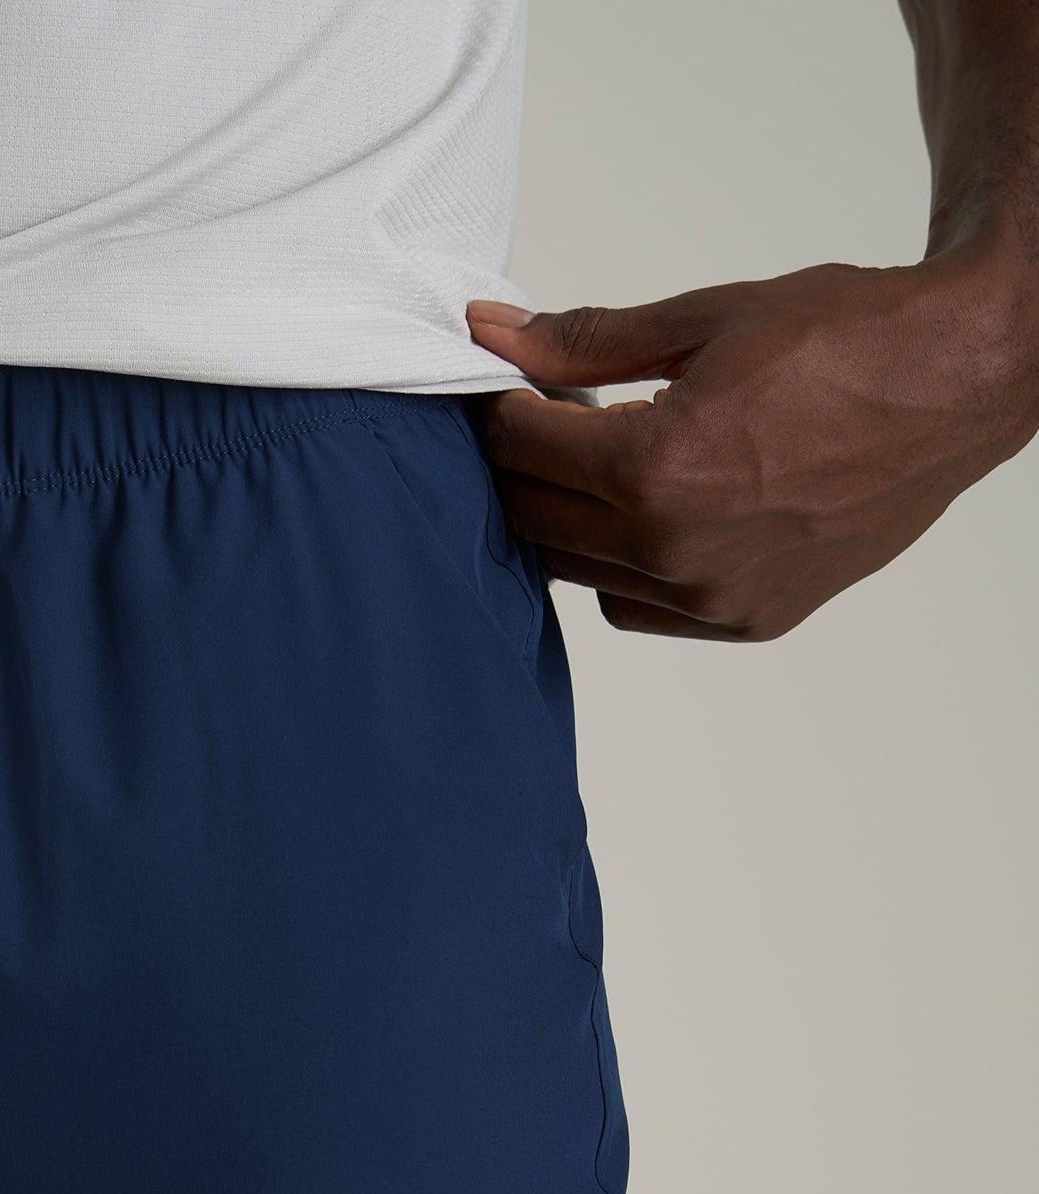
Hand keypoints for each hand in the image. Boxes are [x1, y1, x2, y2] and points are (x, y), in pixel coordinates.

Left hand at [467, 243, 1038, 640]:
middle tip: (539, 422)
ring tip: (597, 464)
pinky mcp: (748, 619)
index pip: (520, 449)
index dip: (498, 410)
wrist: (956, 383)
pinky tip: (645, 515)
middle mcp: (677, 549)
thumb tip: (492, 333)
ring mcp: (714, 596)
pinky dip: (621, 567)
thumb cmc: (847, 338)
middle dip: (521, 467)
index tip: (502, 384)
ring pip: (577, 572)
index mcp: (658, 468)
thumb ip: (586, 340)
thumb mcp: (704, 320)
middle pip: (535, 519)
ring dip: (567, 518)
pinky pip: (638, 607)